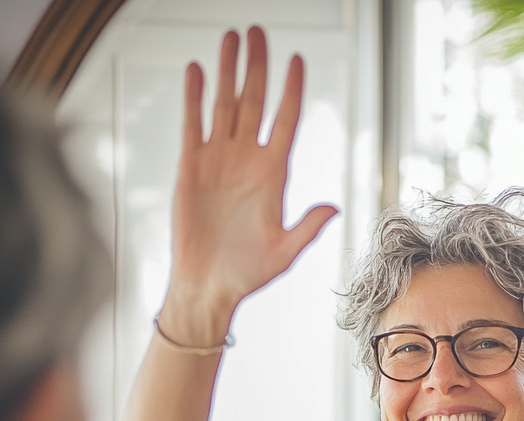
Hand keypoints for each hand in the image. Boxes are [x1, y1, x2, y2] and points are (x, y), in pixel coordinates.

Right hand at [163, 27, 337, 336]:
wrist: (208, 285)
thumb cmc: (248, 274)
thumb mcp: (284, 252)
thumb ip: (307, 228)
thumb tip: (333, 207)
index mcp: (274, 175)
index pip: (286, 122)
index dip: (291, 91)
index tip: (296, 60)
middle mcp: (247, 160)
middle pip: (255, 102)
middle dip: (258, 68)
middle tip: (259, 31)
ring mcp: (218, 160)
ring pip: (225, 106)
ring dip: (228, 72)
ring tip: (231, 37)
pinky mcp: (191, 167)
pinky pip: (194, 124)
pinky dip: (196, 98)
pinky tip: (199, 71)